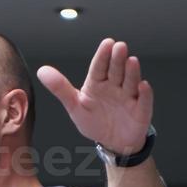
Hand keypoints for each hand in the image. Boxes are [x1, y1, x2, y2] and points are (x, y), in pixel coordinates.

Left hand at [37, 39, 153, 156]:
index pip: (99, 67)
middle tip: (119, 47)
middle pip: (116, 71)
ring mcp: (128, 98)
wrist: (112, 143)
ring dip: (132, 72)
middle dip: (118, 59)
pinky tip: (143, 86)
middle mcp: (115, 87)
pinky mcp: (140, 111)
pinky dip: (145, 94)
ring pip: (130, 82)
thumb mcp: (75, 106)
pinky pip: (143, 101)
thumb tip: (42, 71)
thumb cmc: (94, 122)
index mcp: (98, 83)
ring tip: (131, 61)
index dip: (103, 56)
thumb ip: (60, 88)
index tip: (107, 43)